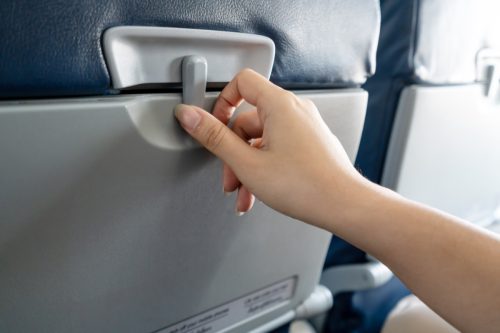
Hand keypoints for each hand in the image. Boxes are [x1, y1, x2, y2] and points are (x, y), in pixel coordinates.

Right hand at [175, 69, 367, 227]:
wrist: (344, 205)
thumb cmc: (306, 186)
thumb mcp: (247, 163)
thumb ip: (214, 137)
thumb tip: (189, 115)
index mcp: (279, 105)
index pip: (242, 82)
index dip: (222, 102)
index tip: (212, 125)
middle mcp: (295, 111)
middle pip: (248, 120)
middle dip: (234, 152)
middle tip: (230, 177)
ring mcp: (305, 127)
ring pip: (262, 140)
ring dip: (247, 167)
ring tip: (244, 193)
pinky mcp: (310, 143)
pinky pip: (278, 148)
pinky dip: (265, 167)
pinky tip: (259, 193)